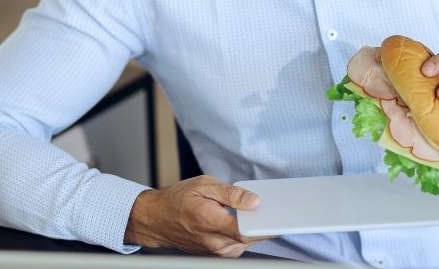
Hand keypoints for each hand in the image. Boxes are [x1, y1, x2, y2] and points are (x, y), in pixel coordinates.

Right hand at [124, 175, 275, 256]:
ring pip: (248, 243)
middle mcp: (214, 242)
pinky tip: (253, 219)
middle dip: (266, 223)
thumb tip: (254, 200)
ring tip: (268, 211)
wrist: (157, 219)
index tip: (280, 215)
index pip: (244, 230)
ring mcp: (216, 251)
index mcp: (209, 222)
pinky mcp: (218, 253)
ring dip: (258, 229)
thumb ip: (231, 193)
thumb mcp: (204, 185)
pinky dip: (249, 233)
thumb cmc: (178, 199)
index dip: (265, 224)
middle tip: (281, 208)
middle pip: (250, 238)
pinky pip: (241, 244)